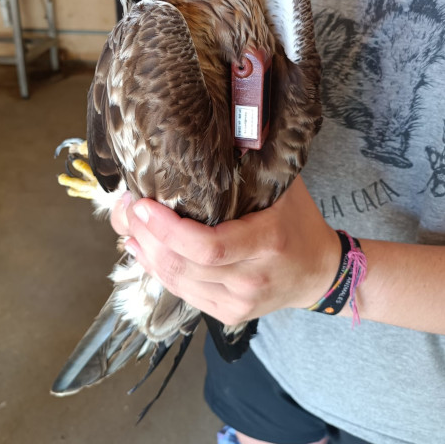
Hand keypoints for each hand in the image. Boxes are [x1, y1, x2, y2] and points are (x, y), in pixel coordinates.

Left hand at [111, 177, 340, 325]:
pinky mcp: (228, 314)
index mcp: (268, 243)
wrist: (318, 272)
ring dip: (145, 253)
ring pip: (176, 282)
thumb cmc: (298, 221)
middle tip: (125, 208)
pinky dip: (157, 270)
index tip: (142, 204)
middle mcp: (252, 279)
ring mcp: (239, 303)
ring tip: (127, 224)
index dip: (167, 230)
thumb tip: (213, 129)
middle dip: (145, 236)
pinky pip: (183, 293)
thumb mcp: (284, 187)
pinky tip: (142, 249)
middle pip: (183, 265)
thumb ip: (251, 163)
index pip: (208, 247)